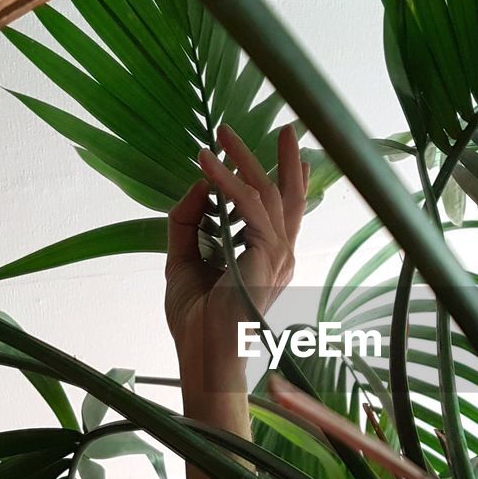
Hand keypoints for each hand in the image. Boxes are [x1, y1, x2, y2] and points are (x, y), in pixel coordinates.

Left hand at [166, 124, 308, 376]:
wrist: (203, 352)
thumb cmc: (196, 318)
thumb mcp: (184, 259)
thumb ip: (189, 222)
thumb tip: (196, 185)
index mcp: (270, 259)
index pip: (286, 212)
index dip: (291, 180)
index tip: (293, 152)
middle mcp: (282, 256)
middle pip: (290, 197)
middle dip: (284, 159)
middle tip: (283, 126)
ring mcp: (279, 256)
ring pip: (267, 192)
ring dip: (244, 158)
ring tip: (223, 132)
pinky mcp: (265, 255)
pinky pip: (248, 206)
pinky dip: (225, 181)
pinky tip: (205, 163)